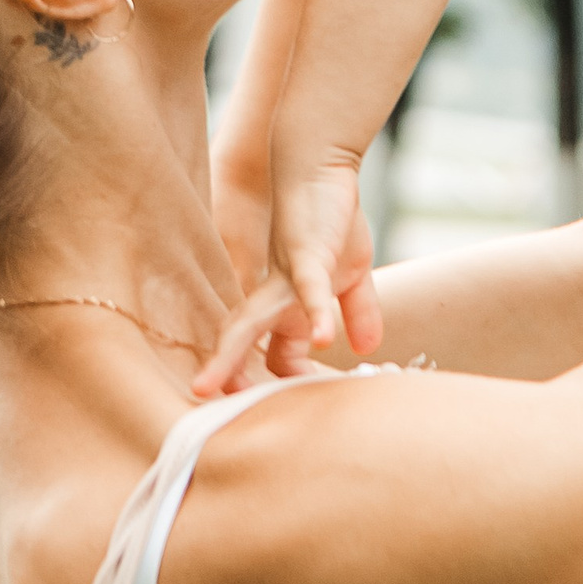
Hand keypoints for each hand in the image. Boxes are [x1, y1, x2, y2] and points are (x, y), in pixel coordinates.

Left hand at [194, 158, 383, 394]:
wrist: (323, 166)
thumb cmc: (332, 218)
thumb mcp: (352, 273)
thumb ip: (359, 311)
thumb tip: (369, 348)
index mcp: (286, 305)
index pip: (276, 356)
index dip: (282, 385)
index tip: (292, 412)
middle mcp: (277, 297)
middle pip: (244, 344)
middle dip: (228, 378)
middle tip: (213, 416)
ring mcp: (287, 278)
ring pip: (254, 323)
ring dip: (238, 358)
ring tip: (225, 391)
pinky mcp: (308, 256)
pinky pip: (310, 291)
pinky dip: (317, 314)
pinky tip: (325, 339)